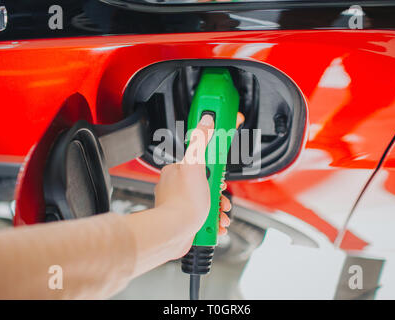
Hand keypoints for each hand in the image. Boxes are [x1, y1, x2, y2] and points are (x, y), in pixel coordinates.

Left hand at [154, 114, 230, 236]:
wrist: (174, 232)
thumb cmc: (183, 202)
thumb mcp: (196, 165)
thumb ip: (201, 141)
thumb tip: (206, 119)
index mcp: (178, 171)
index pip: (202, 164)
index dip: (216, 171)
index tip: (220, 176)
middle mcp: (177, 187)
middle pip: (207, 185)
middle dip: (219, 194)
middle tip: (220, 199)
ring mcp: (180, 204)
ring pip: (207, 203)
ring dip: (218, 210)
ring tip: (220, 214)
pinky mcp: (184, 221)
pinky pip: (203, 219)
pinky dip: (212, 222)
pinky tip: (215, 225)